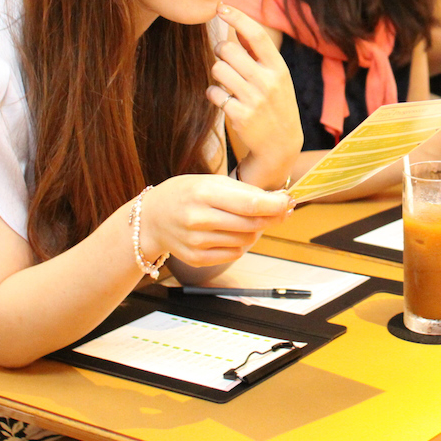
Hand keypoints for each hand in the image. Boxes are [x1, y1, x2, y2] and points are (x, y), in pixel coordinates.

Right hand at [139, 173, 291, 268]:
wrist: (151, 218)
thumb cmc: (186, 194)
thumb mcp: (211, 181)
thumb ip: (245, 192)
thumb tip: (280, 201)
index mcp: (204, 193)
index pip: (251, 204)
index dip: (276, 205)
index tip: (289, 202)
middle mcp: (198, 219)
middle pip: (252, 224)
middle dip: (272, 218)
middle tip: (280, 210)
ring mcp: (196, 242)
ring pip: (246, 241)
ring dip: (255, 231)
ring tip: (247, 220)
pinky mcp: (196, 258)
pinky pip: (234, 254)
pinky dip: (241, 244)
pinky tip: (233, 233)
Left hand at [208, 5, 302, 187]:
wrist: (280, 145)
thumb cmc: (276, 104)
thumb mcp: (277, 77)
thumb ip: (259, 54)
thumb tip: (238, 24)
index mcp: (278, 67)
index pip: (256, 34)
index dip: (237, 17)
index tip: (222, 7)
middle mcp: (267, 81)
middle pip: (227, 49)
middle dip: (220, 51)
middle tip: (226, 60)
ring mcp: (253, 99)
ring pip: (217, 69)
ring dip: (217, 74)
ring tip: (227, 82)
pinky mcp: (239, 116)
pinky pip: (214, 93)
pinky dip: (215, 94)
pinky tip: (225, 100)